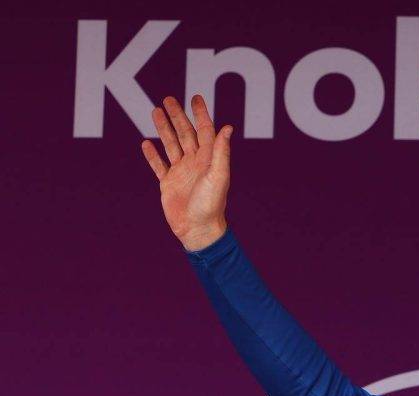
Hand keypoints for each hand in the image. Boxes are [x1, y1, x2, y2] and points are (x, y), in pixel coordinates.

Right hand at [140, 94, 233, 251]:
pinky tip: (146, 143)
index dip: (200, 114)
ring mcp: (181, 173)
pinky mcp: (168, 184)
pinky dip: (152, 155)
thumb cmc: (210, 204)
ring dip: (163, 128)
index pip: (205, 131)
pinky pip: (159, 165)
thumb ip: (220, 152)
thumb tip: (227, 127)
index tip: (196, 98)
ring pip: (171, 145)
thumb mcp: (218, 176)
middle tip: (168, 98)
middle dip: (177, 116)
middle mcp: (195, 163)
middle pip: (185, 134)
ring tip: (155, 111)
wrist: (198, 229)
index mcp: (208, 159)